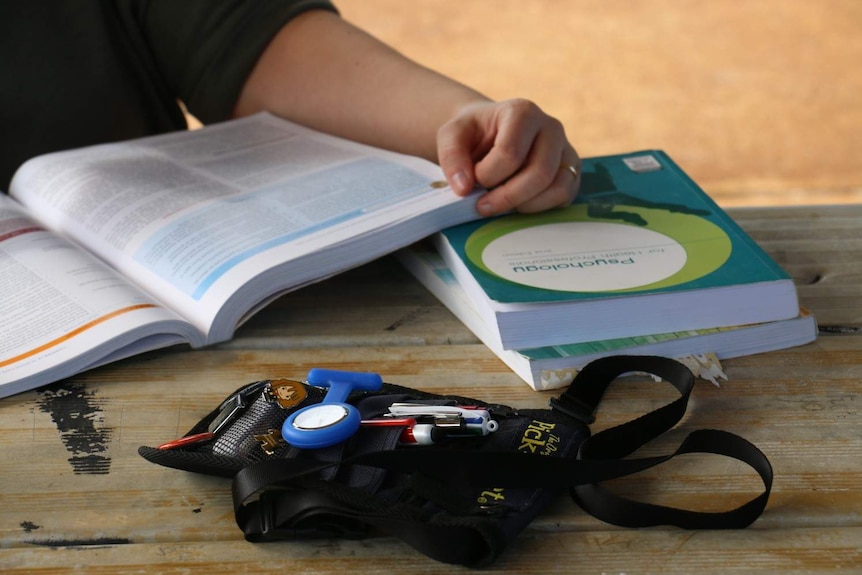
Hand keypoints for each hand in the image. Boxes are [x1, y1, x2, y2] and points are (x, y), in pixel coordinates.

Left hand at [436, 98, 580, 215]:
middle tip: (483, 206)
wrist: (489, 134)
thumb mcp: (451, 136)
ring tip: (500, 204)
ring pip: (557, 187)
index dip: (487, 176)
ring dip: (524, 205)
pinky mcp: (571, 170)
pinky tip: (518, 204)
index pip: (510, 153)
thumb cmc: (473, 134)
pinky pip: (565, 196)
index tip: (471, 182)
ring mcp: (565, 149)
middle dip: (507, 197)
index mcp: (522, 112)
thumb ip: (452, 157)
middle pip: (539, 172)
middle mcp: (551, 127)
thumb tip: (464, 189)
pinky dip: (540, 208)